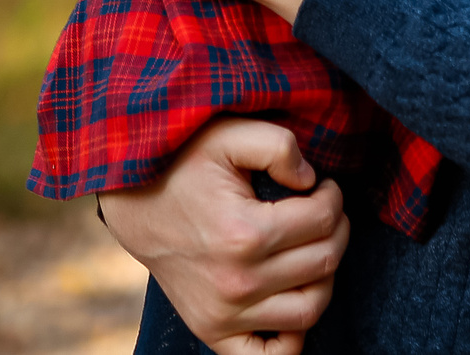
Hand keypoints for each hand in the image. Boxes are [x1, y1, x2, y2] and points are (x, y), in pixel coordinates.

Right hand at [99, 118, 350, 354]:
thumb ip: (277, 145)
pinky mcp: (213, 330)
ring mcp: (224, 314)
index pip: (323, 220)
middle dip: (336, 229)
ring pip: (310, 308)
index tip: (325, 186)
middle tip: (324, 212)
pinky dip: (292, 338)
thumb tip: (311, 180)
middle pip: (323, 262)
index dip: (333, 197)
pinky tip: (293, 298)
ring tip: (313, 247)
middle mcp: (237, 282)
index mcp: (244, 233)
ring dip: (325, 275)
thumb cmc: (183, 164)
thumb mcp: (226, 134)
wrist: (133, 203)